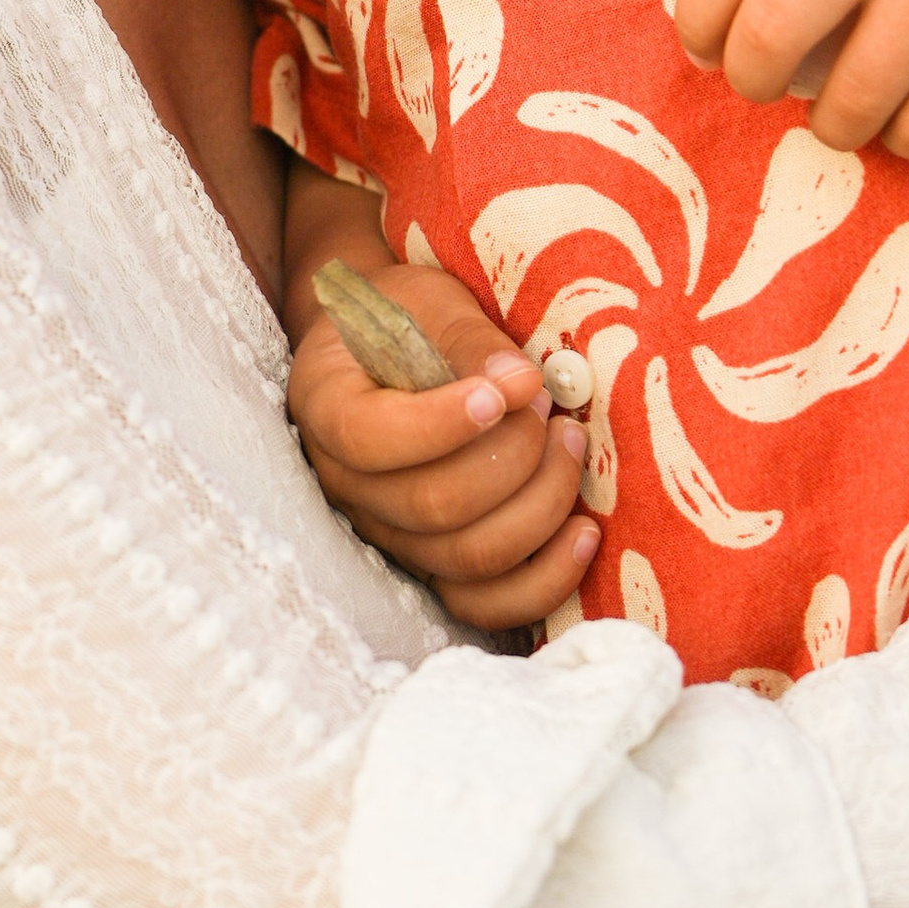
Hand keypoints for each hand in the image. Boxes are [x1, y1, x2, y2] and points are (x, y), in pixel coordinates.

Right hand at [287, 249, 597, 633]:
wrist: (391, 348)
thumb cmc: (410, 316)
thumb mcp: (430, 302)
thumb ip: (468, 339)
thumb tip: (522, 384)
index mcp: (325, 406)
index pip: (369, 438)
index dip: (441, 424)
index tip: (506, 391)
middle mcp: (345, 484)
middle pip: (431, 505)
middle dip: (512, 458)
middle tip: (551, 409)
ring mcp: (389, 534)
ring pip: (467, 557)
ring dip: (538, 505)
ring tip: (570, 445)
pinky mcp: (434, 565)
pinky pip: (485, 605)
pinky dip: (543, 581)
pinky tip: (584, 533)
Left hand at [672, 0, 908, 159]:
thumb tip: (707, 28)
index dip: (697, 19)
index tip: (706, 47)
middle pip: (770, 31)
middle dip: (747, 79)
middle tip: (759, 86)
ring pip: (850, 99)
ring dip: (829, 125)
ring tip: (837, 111)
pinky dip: (902, 138)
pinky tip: (903, 115)